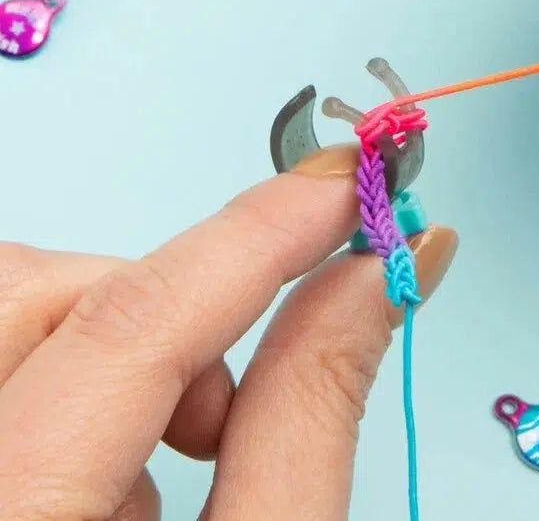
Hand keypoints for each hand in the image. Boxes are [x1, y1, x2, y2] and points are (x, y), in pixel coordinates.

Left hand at [0, 144, 457, 519]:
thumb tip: (369, 280)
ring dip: (119, 349)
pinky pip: (7, 359)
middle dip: (163, 309)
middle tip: (222, 406)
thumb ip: (315, 415)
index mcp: (11, 520)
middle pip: (37, 296)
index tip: (340, 185)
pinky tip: (108, 485)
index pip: (133, 324)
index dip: (257, 233)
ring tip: (170, 465)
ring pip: (18, 312)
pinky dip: (74, 386)